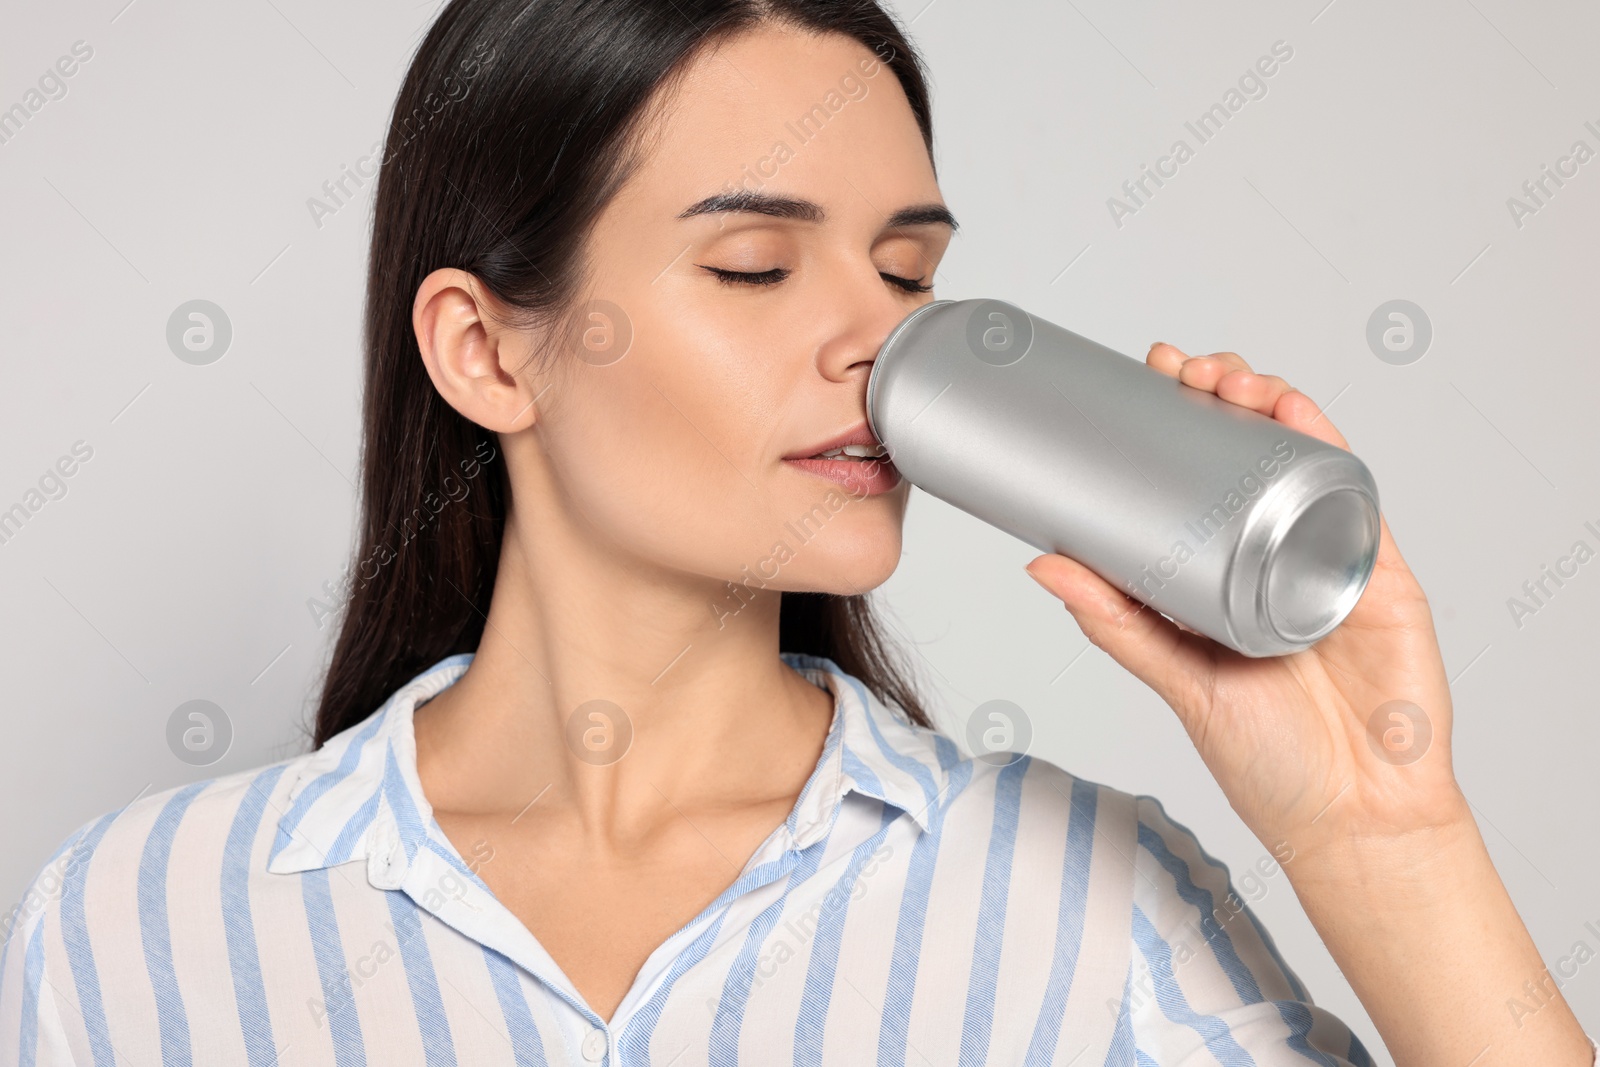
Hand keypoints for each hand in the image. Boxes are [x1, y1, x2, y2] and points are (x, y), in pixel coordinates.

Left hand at [1023, 344, 1468, 857]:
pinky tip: (1294, 410)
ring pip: (1303, 459)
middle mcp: (1278, 554)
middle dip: (1219, 394)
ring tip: (1227, 379)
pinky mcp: (1379, 573)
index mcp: (1226, 573)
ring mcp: (1331, 557)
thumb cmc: (1270, 761)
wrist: (1352, 821)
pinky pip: (1353, 495)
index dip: (1178, 419)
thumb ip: (1117, 624)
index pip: (1201, 475)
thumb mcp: (1177, 678)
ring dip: (1269, 403)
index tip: (1143, 377)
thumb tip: (1044, 562)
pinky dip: (1325, 444)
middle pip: (1253, 451)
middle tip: (1178, 367)